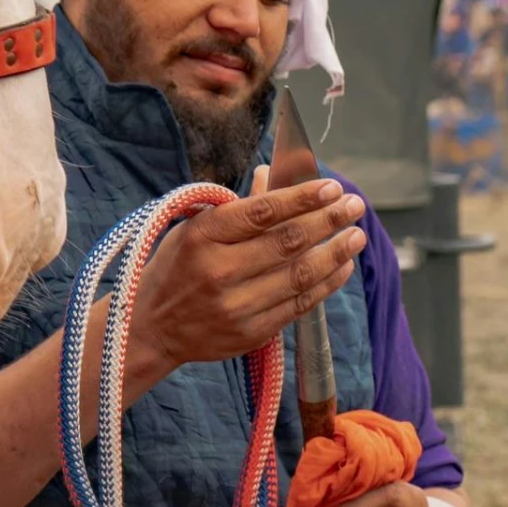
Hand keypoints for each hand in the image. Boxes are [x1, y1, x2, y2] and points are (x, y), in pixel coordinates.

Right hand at [131, 177, 366, 378]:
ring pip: (299, 275)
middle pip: (287, 242)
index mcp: (203, 236)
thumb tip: (273, 173)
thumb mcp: (195, 228)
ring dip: (335, 253)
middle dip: (328, 220)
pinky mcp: (250, 332)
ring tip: (356, 236)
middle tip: (354, 205)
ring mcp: (236, 305)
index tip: (332, 187)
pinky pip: (298, 305)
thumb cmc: (175, 267)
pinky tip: (341, 267)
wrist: (150, 327)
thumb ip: (239, 207)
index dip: (302, 198)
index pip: (262, 212)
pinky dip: (326, 284)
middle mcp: (219, 271)